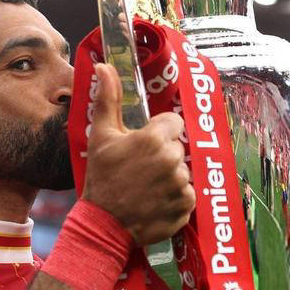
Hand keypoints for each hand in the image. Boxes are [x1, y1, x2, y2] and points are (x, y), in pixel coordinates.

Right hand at [81, 63, 194, 245]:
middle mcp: (172, 160)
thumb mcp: (101, 136)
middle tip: (140, 169)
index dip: (158, 133)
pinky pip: (188, 195)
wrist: (103, 224)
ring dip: (169, 177)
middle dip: (163, 155)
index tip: (142, 146)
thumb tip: (104, 66)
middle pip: (178, 148)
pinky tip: (155, 201)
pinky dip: (175, 198)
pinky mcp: (186, 207)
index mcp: (154, 139)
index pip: (173, 123)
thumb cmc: (101, 177)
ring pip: (183, 171)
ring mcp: (181, 185)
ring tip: (146, 187)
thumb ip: (108, 99)